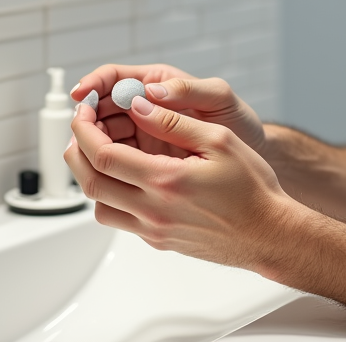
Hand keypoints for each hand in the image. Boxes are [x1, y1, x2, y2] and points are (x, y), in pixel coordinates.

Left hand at [64, 96, 298, 267]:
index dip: (85, 128)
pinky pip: (119, 218)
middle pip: (91, 181)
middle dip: (76, 148)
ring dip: (91, 175)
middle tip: (82, 126)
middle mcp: (153, 210)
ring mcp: (154, 230)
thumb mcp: (219, 140)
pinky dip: (111, 194)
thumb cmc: (252, 187)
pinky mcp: (158, 240)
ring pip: (99, 205)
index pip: (103, 154)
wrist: (269, 233)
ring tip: (99, 149)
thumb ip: (174, 122)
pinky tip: (126, 175)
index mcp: (166, 181)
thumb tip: (139, 105)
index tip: (85, 109)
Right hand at [70, 63, 266, 156]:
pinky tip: (107, 173)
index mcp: (158, 84)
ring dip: (93, 143)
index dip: (94, 84)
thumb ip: (189, 90)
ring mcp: (143, 136)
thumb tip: (151, 90)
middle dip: (87, 117)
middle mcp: (146, 108)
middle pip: (101, 108)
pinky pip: (118, 161)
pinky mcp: (146, 162)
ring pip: (105, 136)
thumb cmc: (240, 123)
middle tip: (80, 131)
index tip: (81, 95)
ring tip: (90, 154)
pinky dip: (107, 165)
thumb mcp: (220, 99)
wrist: (253, 159)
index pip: (114, 78)